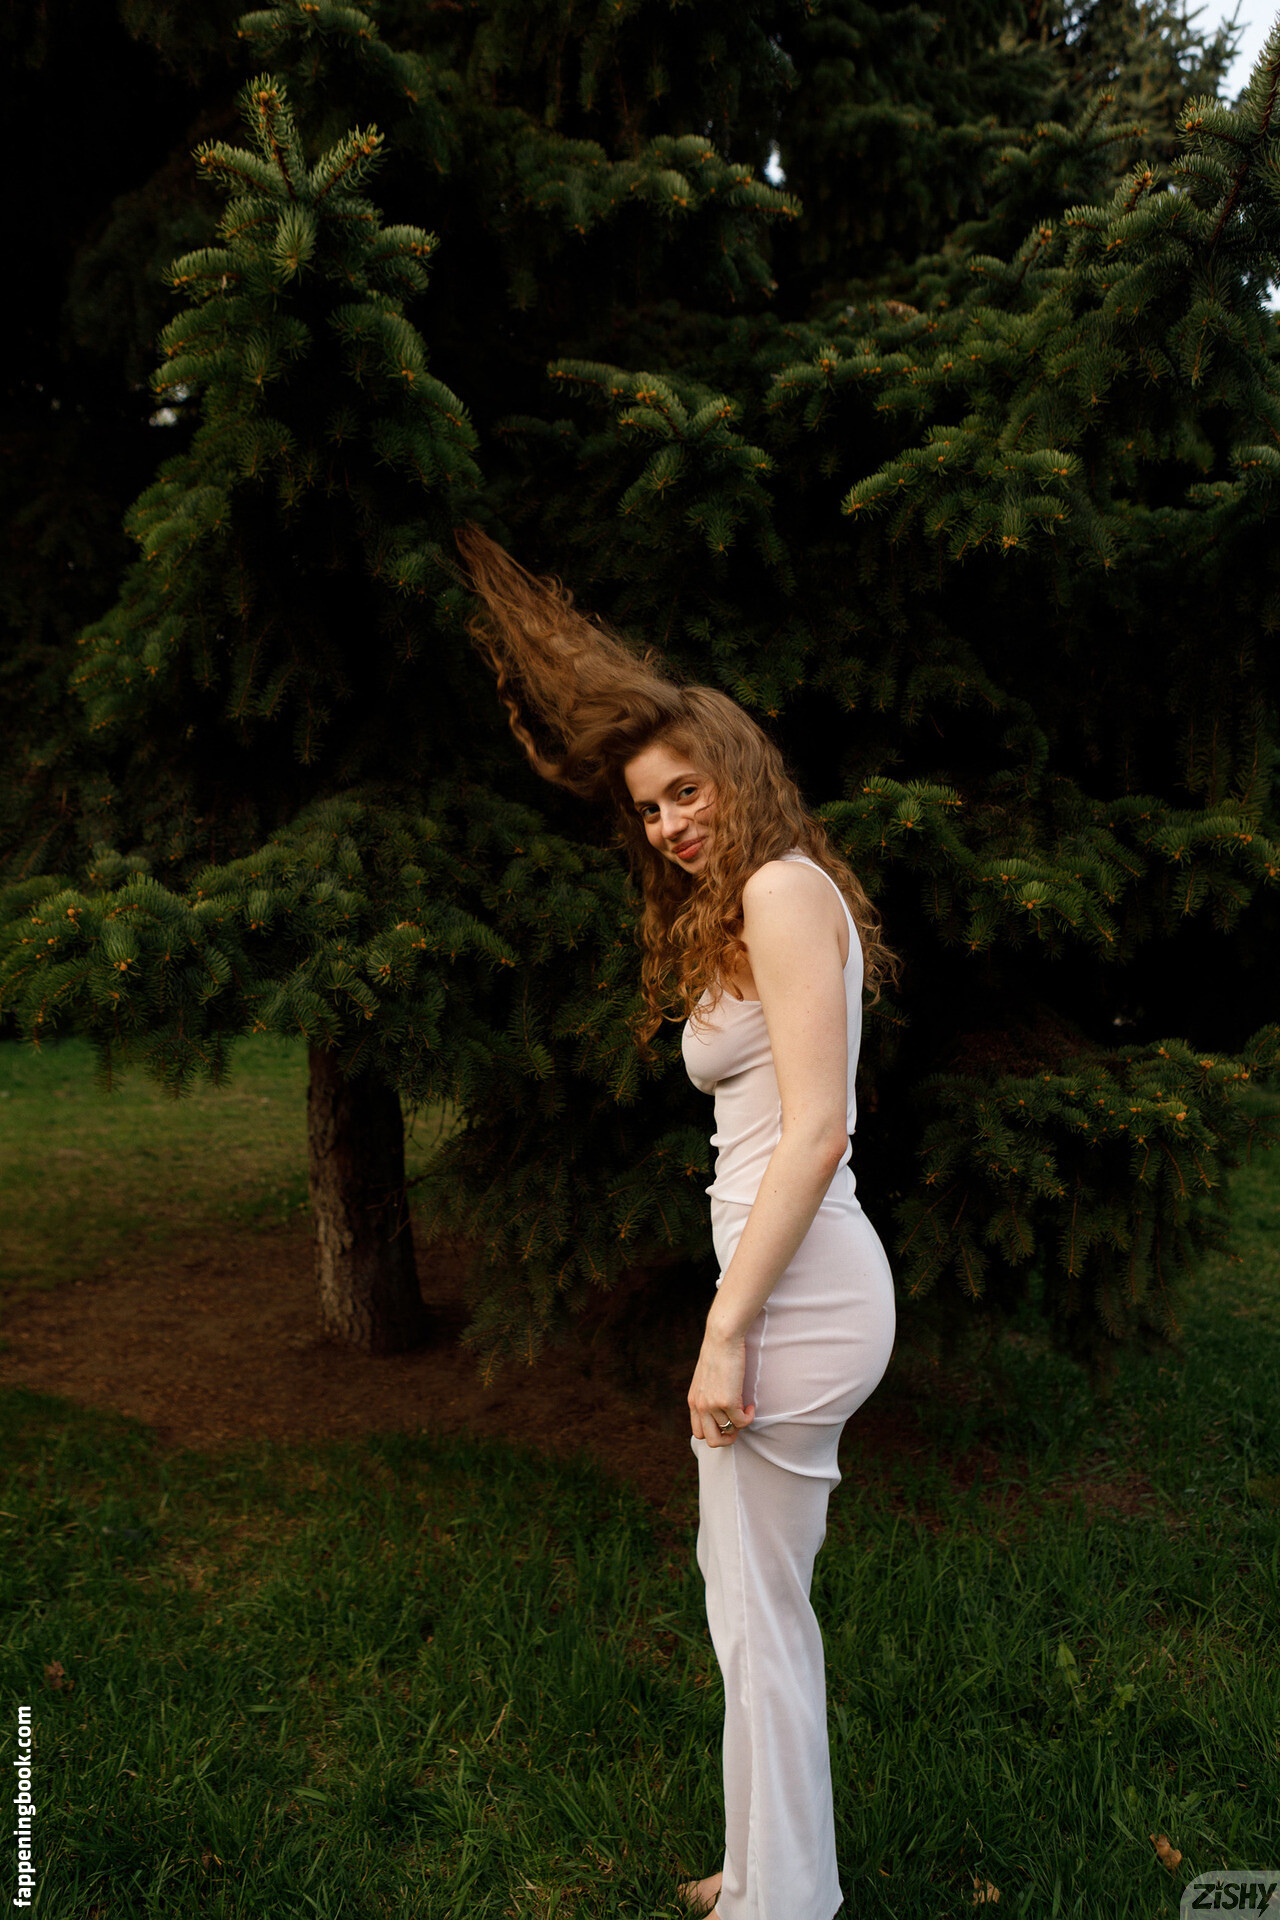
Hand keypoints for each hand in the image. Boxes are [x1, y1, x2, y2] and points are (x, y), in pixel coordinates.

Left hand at [688, 1326, 755, 1446]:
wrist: (722, 1338)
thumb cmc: (717, 1353)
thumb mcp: (706, 1378)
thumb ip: (708, 1394)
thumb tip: (722, 1408)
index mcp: (693, 1401)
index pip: (698, 1432)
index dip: (715, 1431)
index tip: (726, 1420)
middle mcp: (700, 1406)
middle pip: (711, 1440)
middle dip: (727, 1438)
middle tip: (737, 1424)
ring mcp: (712, 1405)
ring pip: (728, 1432)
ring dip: (740, 1424)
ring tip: (745, 1409)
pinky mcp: (727, 1401)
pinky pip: (741, 1422)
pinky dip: (748, 1417)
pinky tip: (750, 1405)